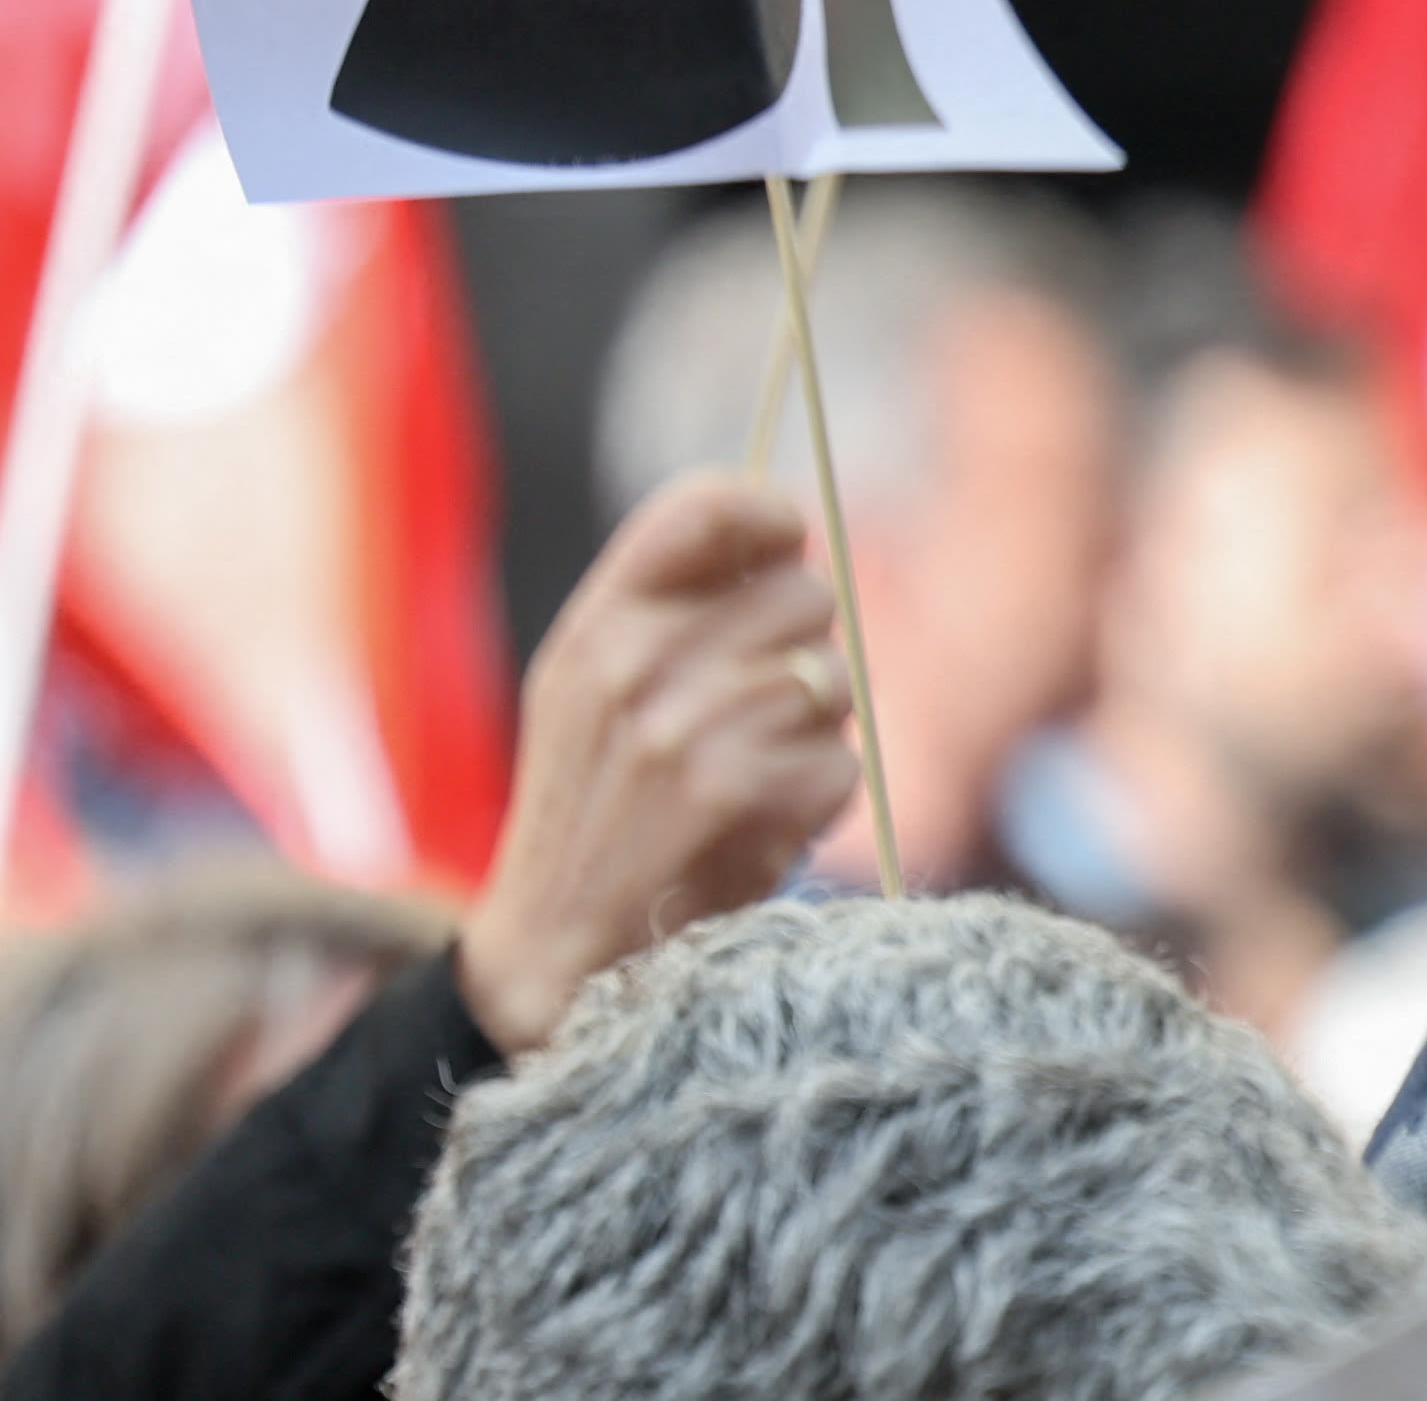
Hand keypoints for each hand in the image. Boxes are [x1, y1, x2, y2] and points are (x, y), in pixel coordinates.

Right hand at [458, 474, 863, 1052]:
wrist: (551, 953)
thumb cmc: (596, 807)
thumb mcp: (595, 686)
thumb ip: (675, 603)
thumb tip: (793, 531)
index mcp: (597, 623)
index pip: (709, 504)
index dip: (771, 519)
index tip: (784, 547)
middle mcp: (633, 662)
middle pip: (807, 593)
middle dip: (802, 652)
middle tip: (749, 718)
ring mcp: (683, 728)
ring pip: (835, 676)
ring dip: (814, 733)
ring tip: (746, 778)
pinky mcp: (737, 792)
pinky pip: (843, 760)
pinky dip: (817, 800)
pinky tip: (756, 828)